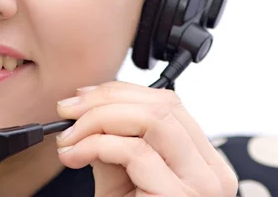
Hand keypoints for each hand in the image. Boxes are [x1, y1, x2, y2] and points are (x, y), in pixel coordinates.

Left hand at [55, 81, 237, 196]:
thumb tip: (84, 112)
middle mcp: (211, 171)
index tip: (81, 98)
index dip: (120, 92)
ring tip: (69, 138)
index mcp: (202, 161)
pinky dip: (95, 145)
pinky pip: (135, 152)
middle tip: (67, 112)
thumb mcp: (122, 182)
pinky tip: (74, 156)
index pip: (168, 103)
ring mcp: (201, 186)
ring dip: (99, 119)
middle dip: (105, 100)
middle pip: (162, 105)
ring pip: (152, 119)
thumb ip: (111, 145)